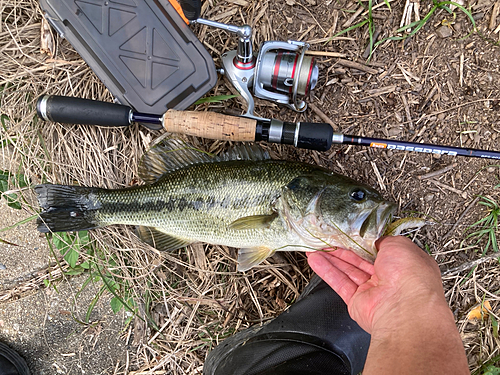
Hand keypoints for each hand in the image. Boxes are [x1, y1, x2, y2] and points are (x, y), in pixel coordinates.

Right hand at [308, 236, 469, 373]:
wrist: (405, 307)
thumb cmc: (410, 275)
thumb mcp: (399, 245)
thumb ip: (382, 240)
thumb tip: (373, 238)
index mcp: (404, 264)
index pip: (379, 249)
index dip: (363, 241)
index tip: (348, 232)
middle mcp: (390, 278)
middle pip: (360, 260)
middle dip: (343, 249)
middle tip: (327, 238)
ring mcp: (373, 291)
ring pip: (348, 271)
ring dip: (331, 258)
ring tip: (316, 247)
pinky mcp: (358, 302)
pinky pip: (340, 283)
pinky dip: (327, 271)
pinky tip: (316, 260)